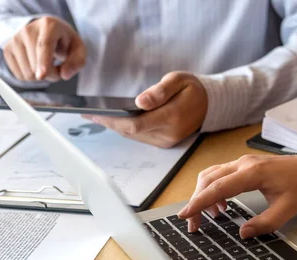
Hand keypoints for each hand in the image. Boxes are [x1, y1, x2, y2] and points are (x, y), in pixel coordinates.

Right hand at [3, 16, 85, 81]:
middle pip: (37, 65)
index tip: (42, 75)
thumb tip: (65, 75)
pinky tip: (35, 65)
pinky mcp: (7, 50)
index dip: (44, 62)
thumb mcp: (78, 49)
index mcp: (49, 25)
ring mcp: (15, 39)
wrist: (44, 30)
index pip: (44, 45)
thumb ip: (77, 61)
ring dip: (41, 76)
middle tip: (57, 65)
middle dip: (52, 74)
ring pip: (28, 73)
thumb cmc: (63, 41)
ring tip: (46, 63)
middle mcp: (28, 30)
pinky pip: (20, 76)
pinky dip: (31, 76)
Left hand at [85, 72, 207, 147]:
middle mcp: (168, 134)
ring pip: (133, 135)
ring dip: (114, 126)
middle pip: (130, 132)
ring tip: (95, 115)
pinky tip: (113, 120)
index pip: (135, 124)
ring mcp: (166, 141)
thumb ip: (160, 91)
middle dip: (108, 122)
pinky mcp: (164, 143)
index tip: (94, 112)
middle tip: (87, 113)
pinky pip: (140, 136)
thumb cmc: (192, 89)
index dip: (112, 119)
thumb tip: (140, 102)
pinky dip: (125, 128)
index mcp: (172, 117)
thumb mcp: (178, 80)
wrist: (209, 105)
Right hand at [177, 153, 296, 234]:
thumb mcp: (287, 210)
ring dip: (203, 195)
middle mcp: (243, 165)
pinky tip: (220, 207)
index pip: (218, 187)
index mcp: (253, 174)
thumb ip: (265, 224)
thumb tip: (243, 234)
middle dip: (196, 202)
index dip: (199, 202)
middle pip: (208, 180)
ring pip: (211, 176)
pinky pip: (220, 175)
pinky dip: (213, 190)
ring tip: (205, 217)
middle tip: (193, 224)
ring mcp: (242, 163)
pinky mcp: (243, 166)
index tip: (185, 214)